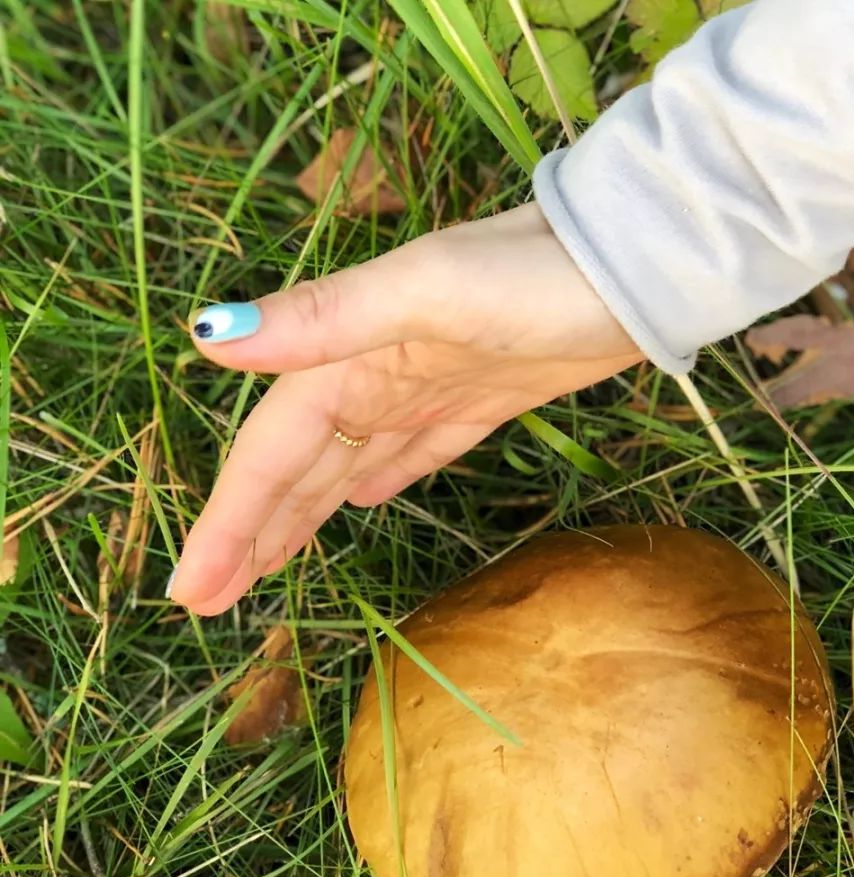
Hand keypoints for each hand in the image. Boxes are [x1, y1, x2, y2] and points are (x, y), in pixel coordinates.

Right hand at [169, 203, 641, 614]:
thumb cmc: (535, 279)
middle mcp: (375, 373)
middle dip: (252, 531)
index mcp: (348, 355)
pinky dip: (378, 480)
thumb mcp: (426, 292)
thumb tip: (208, 334)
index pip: (271, 451)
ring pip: (346, 464)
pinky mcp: (476, 402)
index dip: (229, 520)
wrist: (631, 270)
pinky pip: (409, 452)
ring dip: (302, 514)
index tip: (193, 592)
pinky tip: (361, 504)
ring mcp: (426, 389)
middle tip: (212, 601)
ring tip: (266, 565)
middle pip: (298, 465)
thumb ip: (324, 318)